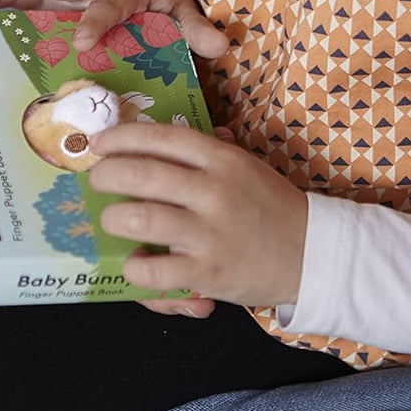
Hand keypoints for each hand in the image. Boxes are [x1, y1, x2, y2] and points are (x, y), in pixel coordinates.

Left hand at [87, 122, 307, 308]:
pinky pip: (153, 271)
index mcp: (222, 160)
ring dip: (113, 218)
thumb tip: (156, 137)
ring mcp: (210, 233)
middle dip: (105, 175)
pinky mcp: (208, 273)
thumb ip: (205, 152)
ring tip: (112, 220)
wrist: (312, 254)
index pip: (161, 137)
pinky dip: (133, 268)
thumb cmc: (269, 207)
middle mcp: (215, 191)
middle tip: (97, 181)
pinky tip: (135, 263)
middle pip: (140, 173)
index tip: (99, 143)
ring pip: (140, 218)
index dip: (121, 136)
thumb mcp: (244, 167)